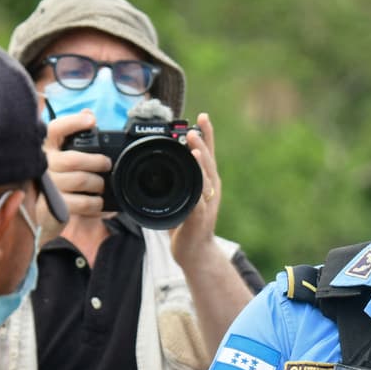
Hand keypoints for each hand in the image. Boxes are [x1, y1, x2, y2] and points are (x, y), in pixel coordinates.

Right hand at [39, 109, 110, 241]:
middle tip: (107, 165)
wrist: (47, 217)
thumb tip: (88, 114)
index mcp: (47, 148)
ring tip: (100, 186)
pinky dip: (96, 204)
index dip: (72, 123)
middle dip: (97, 162)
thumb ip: (78, 138)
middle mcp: (44, 164)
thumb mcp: (68, 159)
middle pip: (74, 159)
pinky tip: (98, 203)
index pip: (55, 130)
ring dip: (98, 184)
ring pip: (81, 180)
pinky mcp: (54, 206)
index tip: (91, 120)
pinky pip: (83, 203)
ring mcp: (48, 185)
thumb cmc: (62, 182)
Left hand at [170, 112, 221, 263]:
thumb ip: (176, 182)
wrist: (195, 253)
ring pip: (206, 177)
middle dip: (203, 143)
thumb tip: (160, 165)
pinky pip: (199, 198)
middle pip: (209, 161)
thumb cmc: (186, 226)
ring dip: (201, 161)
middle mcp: (210, 190)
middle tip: (195, 127)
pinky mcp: (200, 216)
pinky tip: (195, 175)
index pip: (207, 154)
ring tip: (195, 146)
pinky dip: (197, 185)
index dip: (206, 135)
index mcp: (205, 183)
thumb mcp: (181, 198)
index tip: (202, 116)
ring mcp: (207, 203)